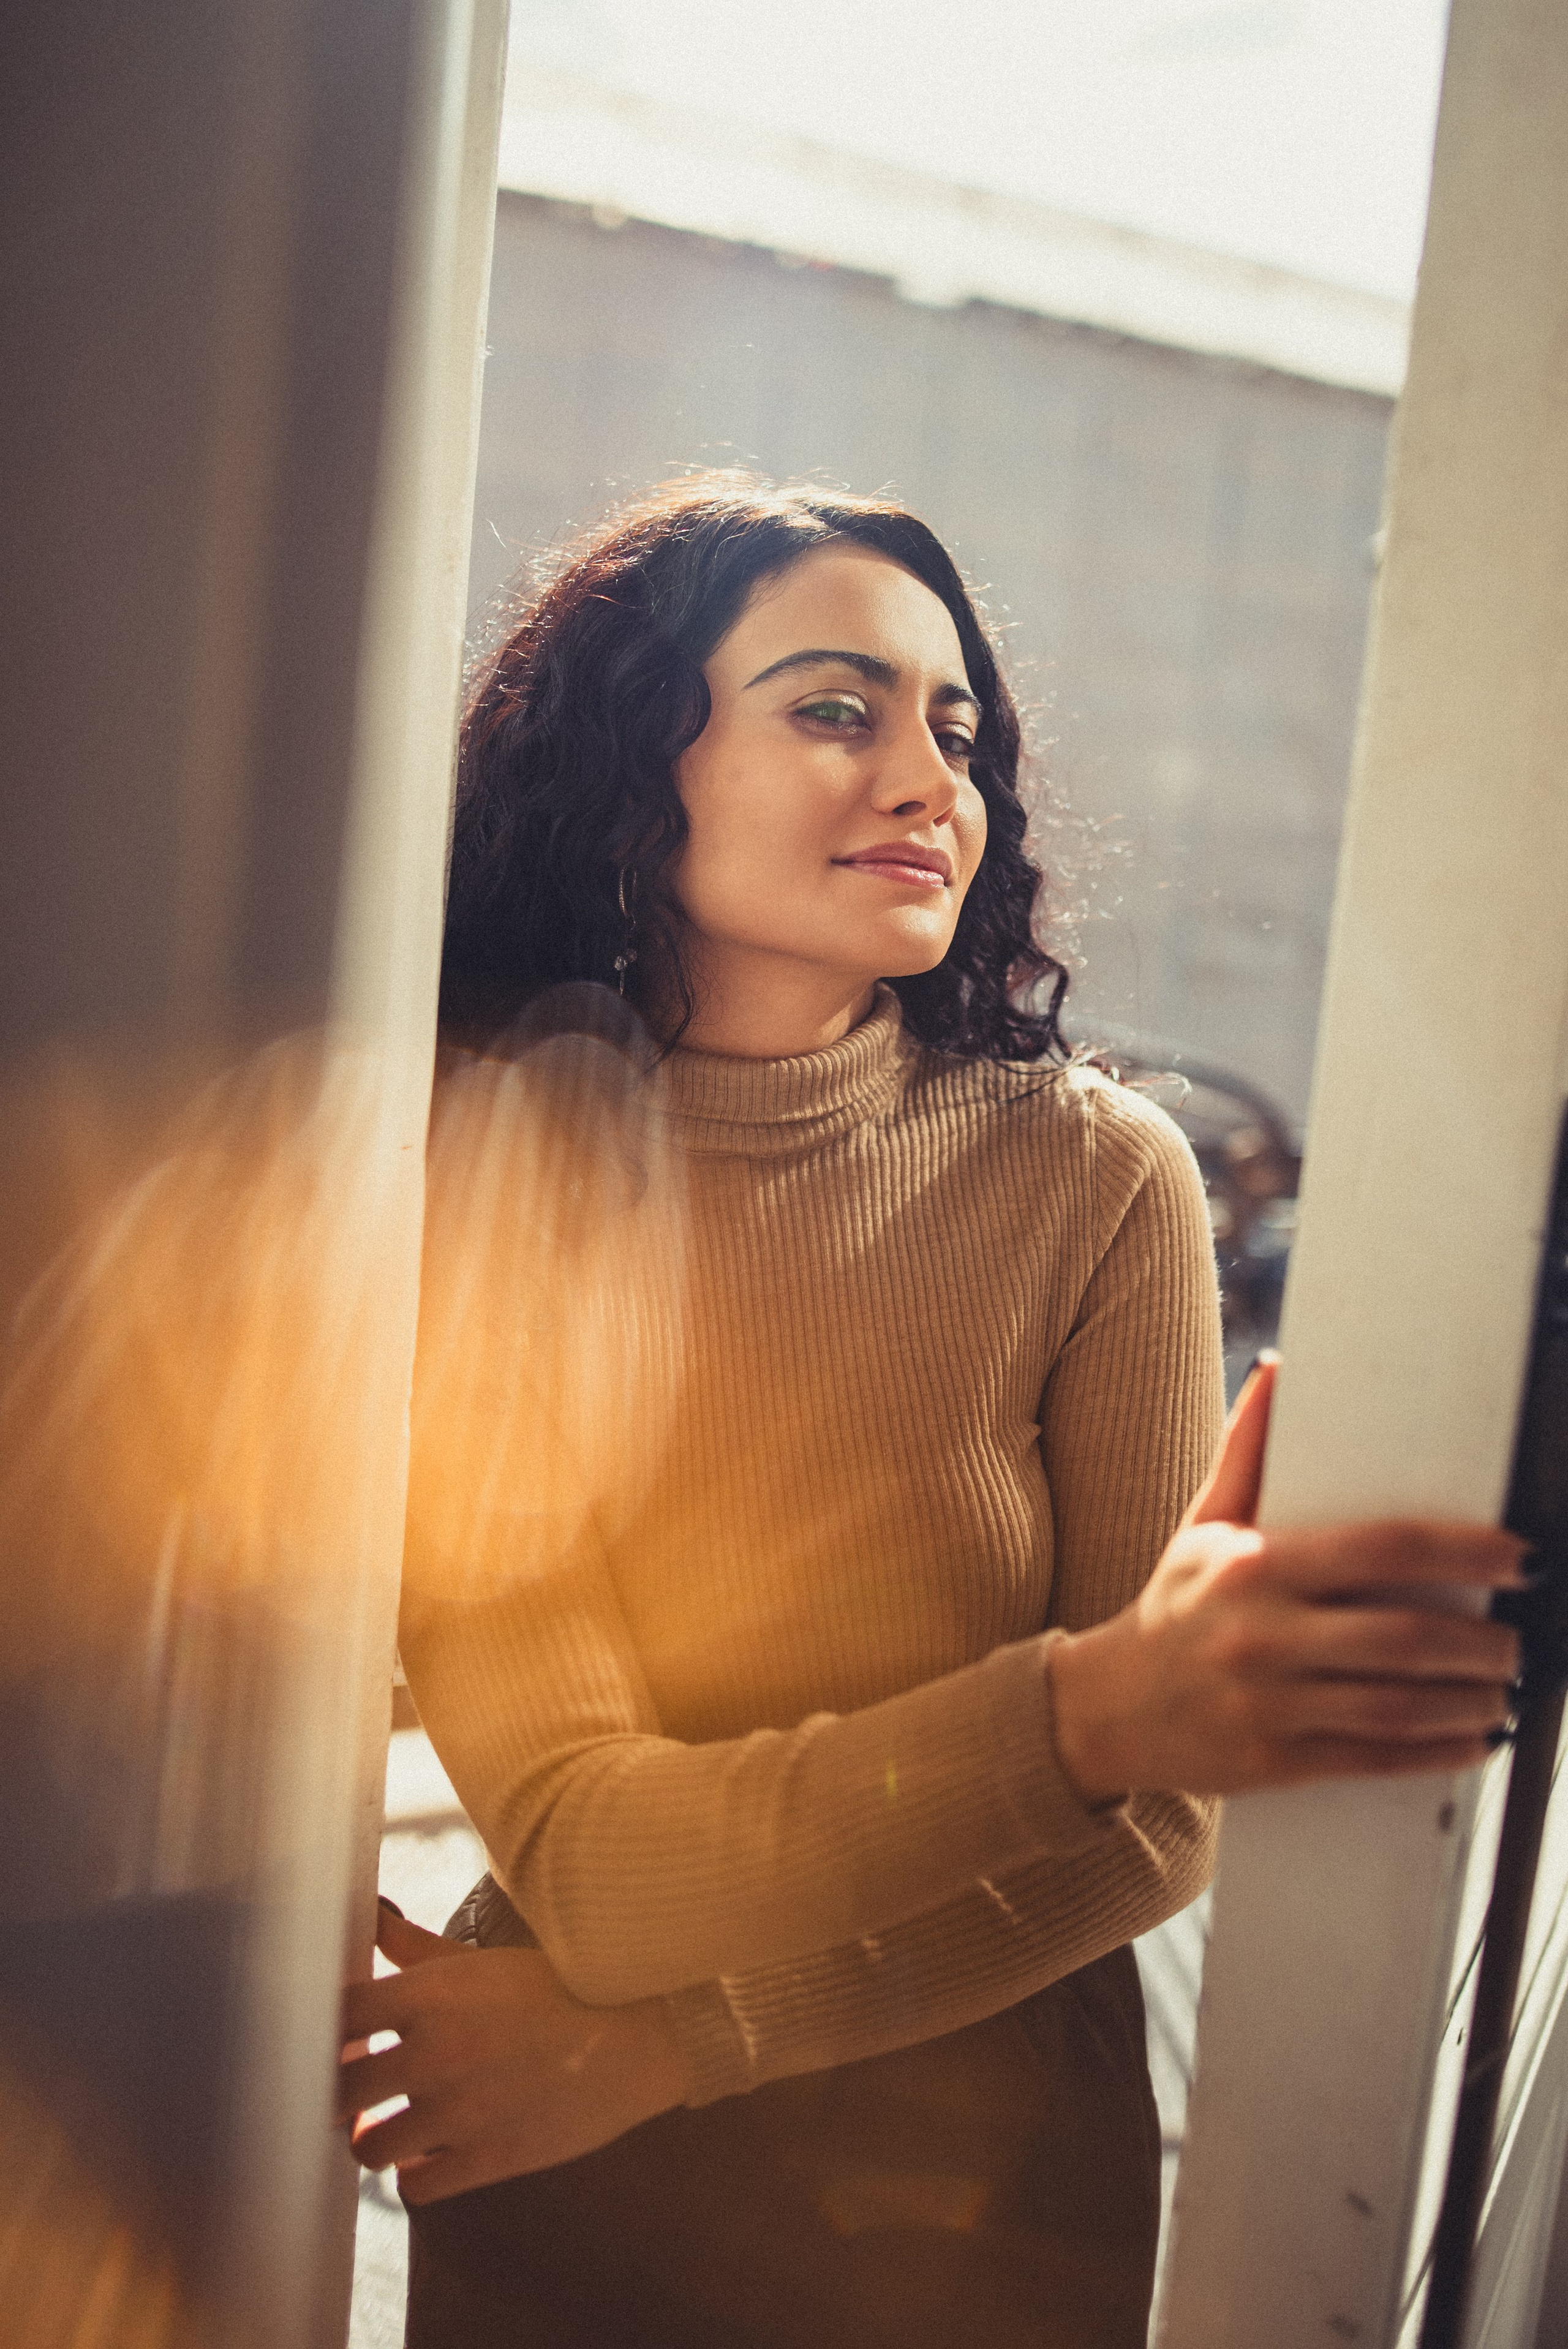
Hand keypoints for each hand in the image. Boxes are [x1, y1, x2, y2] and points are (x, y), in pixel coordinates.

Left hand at [338, 1900, 689, 2202]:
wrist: (634, 2034)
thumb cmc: (556, 1988)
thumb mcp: (482, 1960)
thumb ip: (416, 1946)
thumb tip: (371, 1914)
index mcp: (430, 1996)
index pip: (337, 2017)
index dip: (322, 2033)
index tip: (330, 2041)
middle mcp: (435, 2054)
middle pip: (338, 2090)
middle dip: (338, 2094)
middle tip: (352, 2093)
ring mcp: (460, 2112)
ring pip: (368, 2148)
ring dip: (373, 2139)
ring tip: (387, 2128)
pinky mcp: (488, 2158)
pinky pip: (415, 2187)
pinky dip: (415, 2174)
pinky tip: (430, 2153)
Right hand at [1050, 1357, 1525, 1802]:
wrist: (1112, 1706)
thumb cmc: (1174, 1605)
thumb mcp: (1203, 1523)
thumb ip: (1248, 1449)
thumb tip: (1280, 1369)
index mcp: (1255, 1566)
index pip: (1381, 1549)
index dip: (1463, 1552)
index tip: (1515, 1556)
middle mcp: (1264, 1635)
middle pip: (1404, 1637)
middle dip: (1481, 1643)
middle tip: (1518, 1640)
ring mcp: (1271, 1704)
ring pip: (1399, 1705)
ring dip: (1470, 1700)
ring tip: (1503, 1689)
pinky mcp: (1277, 1761)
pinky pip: (1375, 1758)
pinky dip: (1436, 1752)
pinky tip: (1473, 1741)